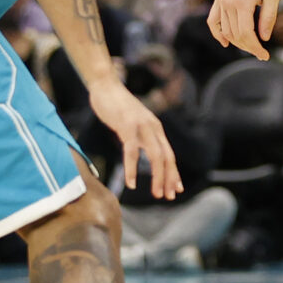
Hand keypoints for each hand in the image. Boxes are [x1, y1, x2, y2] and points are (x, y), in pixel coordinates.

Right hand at [88, 76, 181, 199]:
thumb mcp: (133, 123)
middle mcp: (152, 127)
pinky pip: (132, 151)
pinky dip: (132, 169)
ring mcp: (141, 126)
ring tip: (157, 193)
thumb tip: (140, 151)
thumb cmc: (116, 106)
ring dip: (158, 177)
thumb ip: (139, 136)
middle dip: (169, 179)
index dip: (174, 172)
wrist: (105, 85)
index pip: (169, 154)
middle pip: (167, 157)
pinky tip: (132, 183)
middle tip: (168, 196)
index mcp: (155, 128)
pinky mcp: (127, 126)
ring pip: (156, 156)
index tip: (176, 189)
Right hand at [208, 0, 279, 60]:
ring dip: (237, 42)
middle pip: (235, 35)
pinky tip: (226, 42)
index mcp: (243, 2)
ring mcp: (221, 0)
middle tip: (261, 51)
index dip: (255, 48)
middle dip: (248, 47)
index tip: (264, 56)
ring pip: (225, 31)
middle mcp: (228, 3)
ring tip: (250, 45)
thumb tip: (264, 38)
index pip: (246, 34)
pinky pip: (213, 20)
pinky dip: (217, 33)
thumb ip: (268, 17)